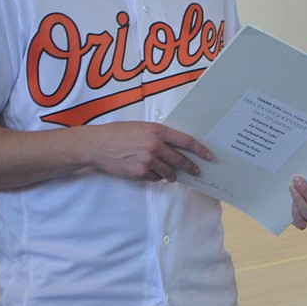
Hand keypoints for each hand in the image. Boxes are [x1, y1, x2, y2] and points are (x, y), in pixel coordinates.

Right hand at [87, 121, 212, 182]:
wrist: (98, 145)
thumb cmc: (119, 134)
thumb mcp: (141, 127)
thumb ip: (159, 135)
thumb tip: (176, 146)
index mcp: (157, 131)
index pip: (186, 141)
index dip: (200, 150)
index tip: (208, 156)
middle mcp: (154, 146)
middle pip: (180, 160)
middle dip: (190, 167)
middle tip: (196, 171)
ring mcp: (147, 161)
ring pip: (168, 173)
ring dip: (171, 175)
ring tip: (171, 175)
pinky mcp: (140, 173)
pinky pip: (154, 178)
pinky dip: (154, 177)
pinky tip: (148, 171)